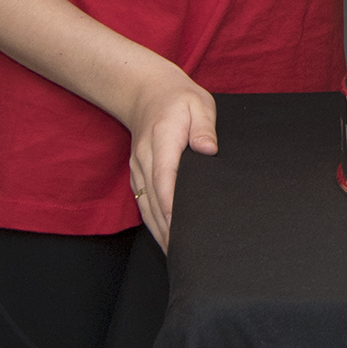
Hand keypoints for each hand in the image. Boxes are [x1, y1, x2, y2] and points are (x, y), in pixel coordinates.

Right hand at [123, 62, 217, 251]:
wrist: (146, 91)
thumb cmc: (178, 99)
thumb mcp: (198, 103)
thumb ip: (204, 126)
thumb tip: (208, 148)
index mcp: (162, 139)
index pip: (164, 176)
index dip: (170, 203)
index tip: (179, 225)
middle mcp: (145, 157)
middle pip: (153, 198)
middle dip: (167, 227)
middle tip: (185, 254)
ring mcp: (138, 167)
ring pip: (146, 204)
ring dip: (159, 230)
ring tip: (176, 255)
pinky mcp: (138, 173)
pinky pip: (143, 201)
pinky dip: (153, 221)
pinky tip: (165, 238)